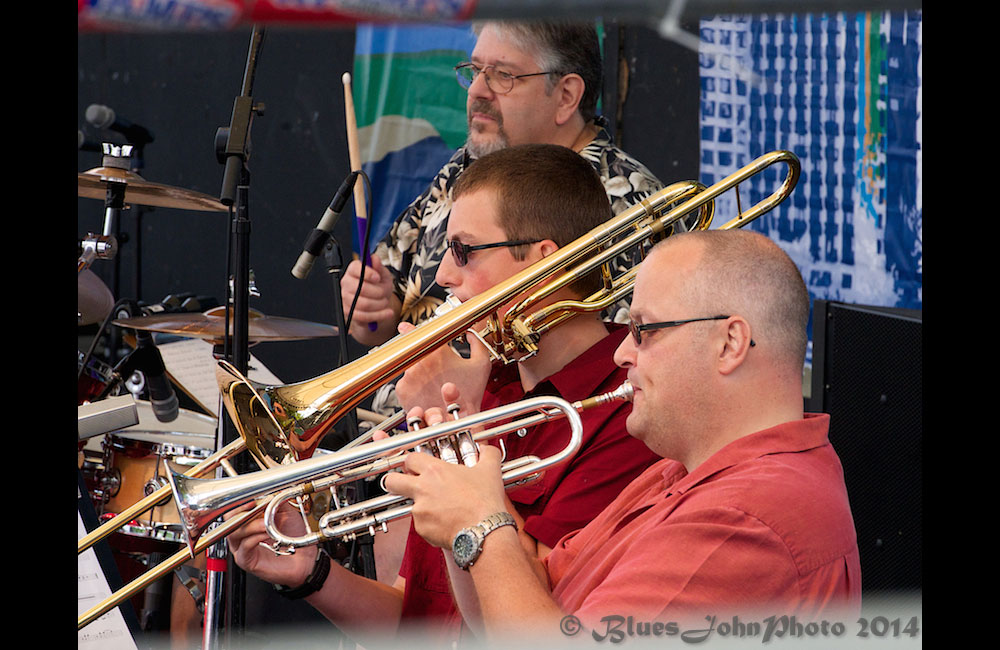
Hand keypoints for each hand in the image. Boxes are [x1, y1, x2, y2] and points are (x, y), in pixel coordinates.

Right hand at [224, 501, 315, 587]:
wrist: (304, 557)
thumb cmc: (294, 537)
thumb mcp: (286, 513)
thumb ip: (277, 501)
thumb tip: (270, 490)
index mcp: (249, 522)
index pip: (234, 510)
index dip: (240, 504)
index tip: (251, 499)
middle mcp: (242, 535)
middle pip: (229, 521)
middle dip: (241, 513)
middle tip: (254, 509)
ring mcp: (242, 548)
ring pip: (235, 533)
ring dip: (251, 525)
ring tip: (265, 524)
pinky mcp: (246, 560)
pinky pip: (245, 546)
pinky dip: (255, 537)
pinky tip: (266, 534)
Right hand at [340, 256, 399, 343]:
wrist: (377, 304)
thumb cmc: (378, 287)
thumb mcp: (383, 275)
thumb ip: (379, 267)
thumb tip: (374, 258)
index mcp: (353, 271)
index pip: (354, 268)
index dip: (367, 273)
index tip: (378, 277)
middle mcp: (346, 283)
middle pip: (360, 288)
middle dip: (378, 292)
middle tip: (384, 292)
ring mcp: (345, 298)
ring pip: (363, 304)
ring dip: (379, 304)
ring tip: (385, 302)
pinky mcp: (348, 313)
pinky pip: (363, 316)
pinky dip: (378, 315)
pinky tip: (387, 313)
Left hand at [383, 405, 508, 549]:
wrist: (485, 530)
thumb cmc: (485, 501)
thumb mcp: (490, 470)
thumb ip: (487, 454)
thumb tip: (487, 450)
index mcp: (435, 471)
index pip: (410, 458)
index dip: (412, 462)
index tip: (417, 467)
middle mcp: (422, 489)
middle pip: (391, 481)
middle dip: (394, 481)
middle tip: (406, 484)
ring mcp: (419, 510)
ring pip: (410, 505)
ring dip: (421, 505)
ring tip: (441, 509)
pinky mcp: (422, 529)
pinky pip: (420, 524)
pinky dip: (430, 524)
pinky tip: (446, 522)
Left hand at [395, 323, 491, 415]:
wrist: (457, 420)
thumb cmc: (469, 394)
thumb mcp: (481, 364)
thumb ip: (477, 343)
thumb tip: (470, 334)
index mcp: (436, 351)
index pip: (415, 332)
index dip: (409, 328)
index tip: (405, 327)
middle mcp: (418, 362)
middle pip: (412, 352)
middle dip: (420, 358)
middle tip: (431, 367)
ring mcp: (408, 377)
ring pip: (408, 369)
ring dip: (417, 374)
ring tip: (431, 384)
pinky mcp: (402, 391)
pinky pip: (404, 384)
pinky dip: (412, 387)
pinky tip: (425, 393)